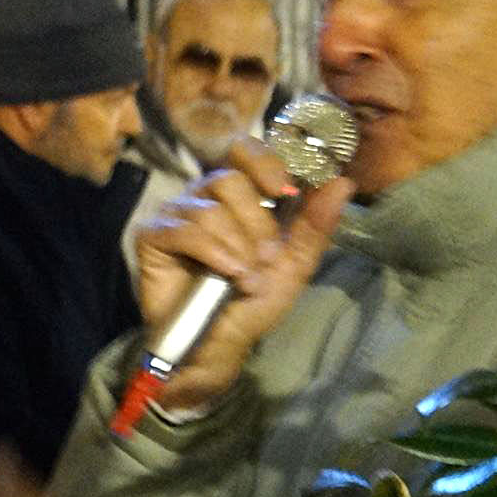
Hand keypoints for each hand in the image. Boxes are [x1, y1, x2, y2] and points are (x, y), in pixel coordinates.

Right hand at [131, 137, 351, 410]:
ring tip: (247, 279)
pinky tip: (227, 275)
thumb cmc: (252, 303)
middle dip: (256, 223)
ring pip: (210, 209)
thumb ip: (316, 225)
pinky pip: (185, 231)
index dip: (264, 163)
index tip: (284, 191)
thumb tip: (343, 182)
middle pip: (228, 179)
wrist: (218, 345)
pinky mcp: (152, 237)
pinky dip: (214, 253)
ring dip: (238, 247)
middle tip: (267, 259)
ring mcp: (174, 215)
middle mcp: (201, 197)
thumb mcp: (294, 265)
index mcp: (236, 196)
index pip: (243, 151)